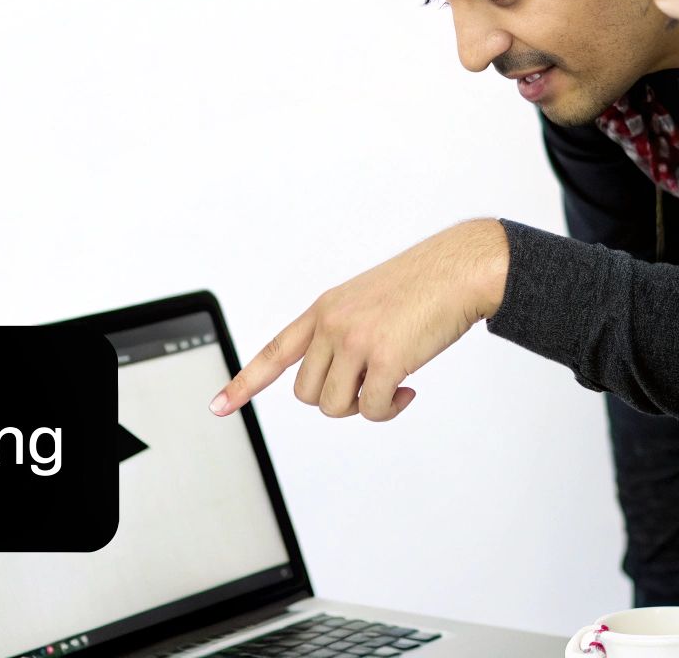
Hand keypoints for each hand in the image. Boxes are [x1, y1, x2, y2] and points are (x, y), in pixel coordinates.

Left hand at [209, 220, 509, 421]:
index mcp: (324, 310)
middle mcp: (332, 324)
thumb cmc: (422, 285)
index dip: (244, 383)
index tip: (219, 405)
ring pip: (334, 406)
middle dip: (336, 400)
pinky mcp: (385, 359)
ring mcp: (355, 341)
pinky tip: (408, 388)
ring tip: (391, 385)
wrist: (460, 269)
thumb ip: (343, 334)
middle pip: (306, 394)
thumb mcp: (366, 301)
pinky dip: (390, 409)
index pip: (274, 351)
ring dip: (364, 406)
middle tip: (368, 388)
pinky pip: (373, 409)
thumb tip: (343, 383)